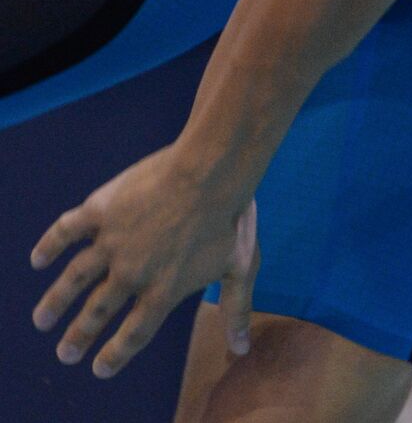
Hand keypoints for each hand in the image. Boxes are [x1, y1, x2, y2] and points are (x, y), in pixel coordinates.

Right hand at [29, 145, 259, 377]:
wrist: (210, 175)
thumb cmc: (231, 220)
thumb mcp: (240, 268)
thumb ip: (236, 309)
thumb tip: (242, 348)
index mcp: (163, 291)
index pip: (134, 333)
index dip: (115, 353)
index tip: (99, 368)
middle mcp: (131, 274)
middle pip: (98, 312)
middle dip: (78, 336)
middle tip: (65, 353)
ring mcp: (112, 243)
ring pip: (74, 280)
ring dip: (55, 302)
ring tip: (41, 321)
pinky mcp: (100, 211)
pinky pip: (65, 232)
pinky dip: (49, 246)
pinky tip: (37, 259)